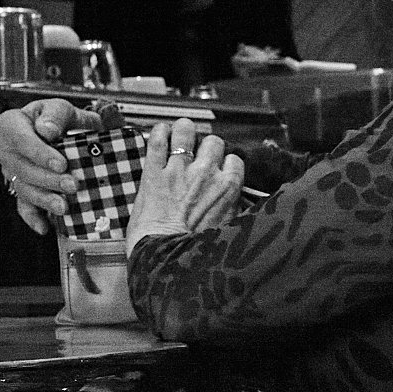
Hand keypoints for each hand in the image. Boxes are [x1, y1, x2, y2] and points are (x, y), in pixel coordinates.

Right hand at [0, 98, 102, 233]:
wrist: (67, 132)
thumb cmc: (60, 119)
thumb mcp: (62, 108)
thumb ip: (56, 115)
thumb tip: (47, 130)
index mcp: (10, 124)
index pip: (19, 139)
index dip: (39, 153)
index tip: (61, 163)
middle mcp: (4, 149)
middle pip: (20, 168)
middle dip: (47, 179)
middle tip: (71, 185)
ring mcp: (10, 171)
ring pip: (23, 188)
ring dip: (44, 199)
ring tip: (65, 206)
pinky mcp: (21, 189)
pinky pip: (23, 206)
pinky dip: (34, 218)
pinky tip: (46, 227)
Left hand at [127, 118, 246, 250]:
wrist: (166, 260)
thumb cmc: (195, 251)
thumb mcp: (230, 230)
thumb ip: (235, 210)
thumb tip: (239, 203)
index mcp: (228, 188)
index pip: (234, 160)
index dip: (226, 164)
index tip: (219, 170)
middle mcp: (206, 174)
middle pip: (214, 142)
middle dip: (208, 147)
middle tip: (200, 155)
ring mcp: (178, 170)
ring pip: (186, 131)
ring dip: (184, 131)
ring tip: (181, 135)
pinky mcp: (153, 172)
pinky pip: (156, 140)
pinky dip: (158, 133)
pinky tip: (160, 133)